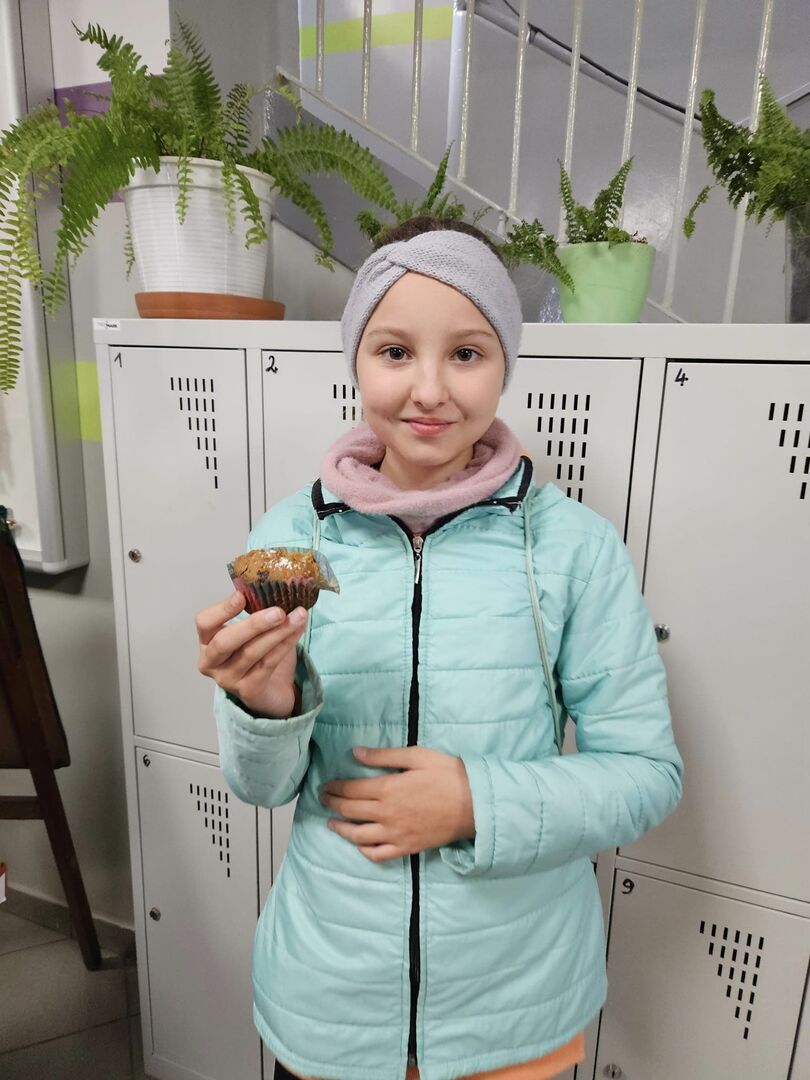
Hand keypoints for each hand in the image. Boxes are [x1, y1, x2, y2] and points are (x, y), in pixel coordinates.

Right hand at [196, 591, 307, 717]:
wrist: (272, 692)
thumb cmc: (260, 655)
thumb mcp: (253, 632)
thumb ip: (256, 612)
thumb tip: (277, 585)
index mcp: (208, 641)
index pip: (204, 623)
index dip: (222, 609)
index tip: (241, 596)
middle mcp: (212, 662)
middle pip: (225, 641)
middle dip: (253, 624)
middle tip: (278, 611)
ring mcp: (228, 679)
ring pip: (251, 652)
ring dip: (277, 632)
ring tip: (298, 616)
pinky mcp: (248, 691)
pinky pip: (267, 664)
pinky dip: (285, 645)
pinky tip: (297, 631)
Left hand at [320, 746, 474, 862]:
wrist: (474, 804)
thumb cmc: (448, 775)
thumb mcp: (416, 756)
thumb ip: (384, 755)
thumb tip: (356, 752)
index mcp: (387, 788)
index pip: (350, 790)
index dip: (334, 787)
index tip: (326, 784)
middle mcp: (386, 814)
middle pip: (350, 811)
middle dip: (332, 804)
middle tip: (323, 798)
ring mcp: (395, 834)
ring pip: (358, 836)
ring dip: (341, 828)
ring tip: (332, 822)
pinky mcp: (406, 848)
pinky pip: (378, 854)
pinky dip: (364, 850)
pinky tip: (359, 844)